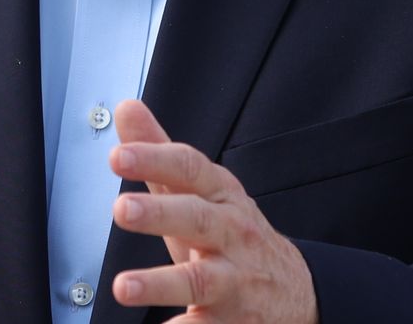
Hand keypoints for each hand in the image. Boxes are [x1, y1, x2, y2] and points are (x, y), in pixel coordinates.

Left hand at [108, 99, 317, 323]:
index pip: (190, 170)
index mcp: (220, 196)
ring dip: (161, 283)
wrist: (294, 290)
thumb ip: (160, 152)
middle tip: (121, 209)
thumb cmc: (231, 234)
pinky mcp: (231, 322)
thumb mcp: (201, 191)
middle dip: (159, 214)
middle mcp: (230, 235)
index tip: (119, 156)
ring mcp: (233, 280)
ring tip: (124, 286)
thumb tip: (127, 109)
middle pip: (197, 219)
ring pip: (200, 281)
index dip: (155, 160)